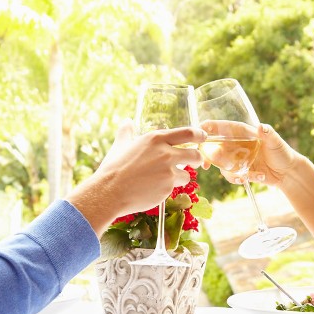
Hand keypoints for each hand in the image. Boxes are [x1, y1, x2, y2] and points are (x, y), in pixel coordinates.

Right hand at [74, 121, 203, 227]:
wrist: (110, 191)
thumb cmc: (114, 167)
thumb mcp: (121, 144)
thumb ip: (127, 132)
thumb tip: (127, 122)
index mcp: (156, 139)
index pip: (187, 133)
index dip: (199, 135)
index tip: (202, 137)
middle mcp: (166, 153)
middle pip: (195, 154)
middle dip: (197, 159)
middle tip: (193, 162)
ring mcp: (168, 171)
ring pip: (187, 174)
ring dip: (180, 176)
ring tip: (164, 179)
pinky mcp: (168, 187)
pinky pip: (176, 187)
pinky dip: (168, 187)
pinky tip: (154, 188)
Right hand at [203, 122, 297, 187]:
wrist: (288, 173)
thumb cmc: (283, 152)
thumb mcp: (276, 142)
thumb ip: (268, 134)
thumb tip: (261, 127)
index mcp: (243, 133)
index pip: (222, 127)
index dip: (208, 128)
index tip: (199, 133)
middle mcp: (237, 144)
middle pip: (215, 146)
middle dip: (209, 155)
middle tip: (207, 163)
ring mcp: (237, 158)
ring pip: (221, 164)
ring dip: (227, 171)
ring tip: (241, 177)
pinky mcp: (240, 171)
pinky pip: (231, 175)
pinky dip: (237, 178)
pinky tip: (251, 179)